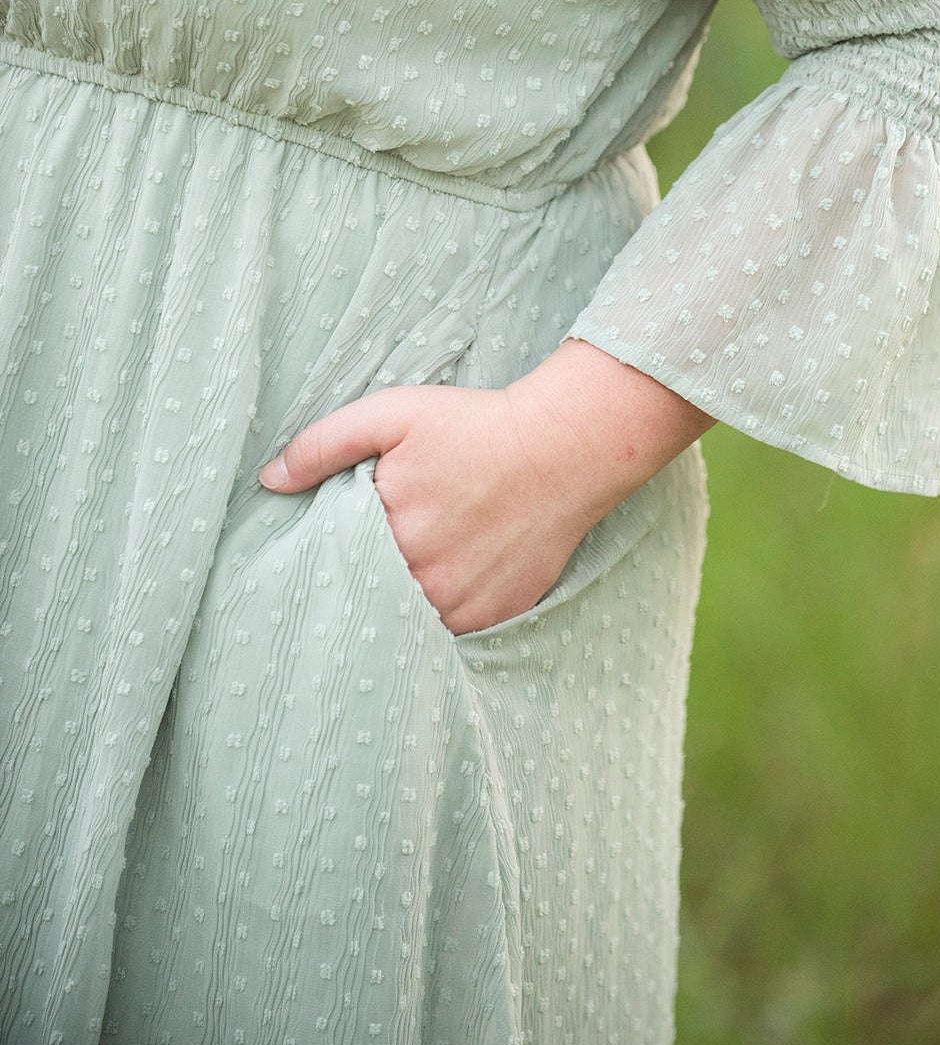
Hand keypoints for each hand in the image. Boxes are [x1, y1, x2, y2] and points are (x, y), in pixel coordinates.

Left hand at [257, 337, 713, 634]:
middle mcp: (422, 579)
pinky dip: (440, 611)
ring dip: (400, 600)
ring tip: (414, 564)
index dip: (328, 552)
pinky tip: (447, 577)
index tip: (329, 543)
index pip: (333, 562)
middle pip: (370, 594)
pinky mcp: (495, 617)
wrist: (565, 447)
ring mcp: (461, 605)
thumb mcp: (393, 414)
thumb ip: (325, 444)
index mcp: (387, 532)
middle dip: (364, 577)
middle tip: (379, 550)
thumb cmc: (475, 426)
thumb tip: (269, 479)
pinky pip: (449, 630)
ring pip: (407, 618)